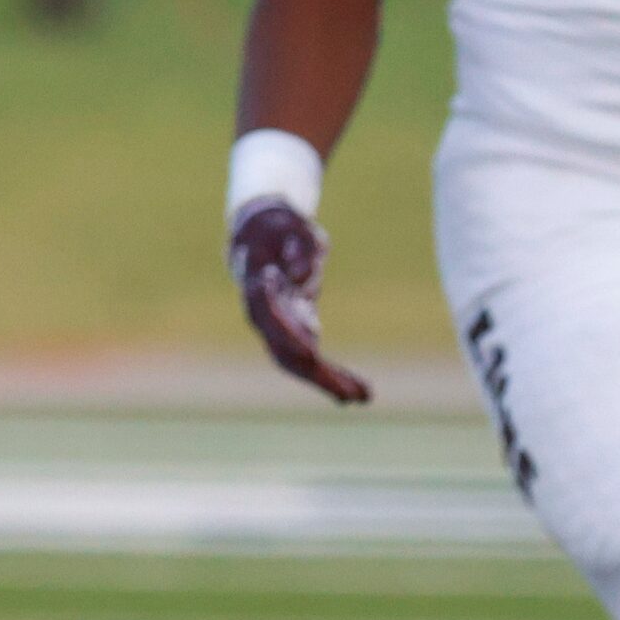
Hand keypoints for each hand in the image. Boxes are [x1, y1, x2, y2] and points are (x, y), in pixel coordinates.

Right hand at [230, 201, 370, 404]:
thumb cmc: (278, 226)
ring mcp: (279, 328)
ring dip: (329, 382)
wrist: (259, 235)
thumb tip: (304, 274)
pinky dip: (331, 376)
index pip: (270, 316)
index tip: (313, 351)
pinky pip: (311, 361)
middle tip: (350, 394)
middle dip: (317, 374)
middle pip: (286, 353)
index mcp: (257, 287)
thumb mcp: (291, 222)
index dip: (289, 333)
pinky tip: (357, 392)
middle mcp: (265, 317)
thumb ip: (300, 241)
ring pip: (299, 364)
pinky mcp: (295, 331)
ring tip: (362, 397)